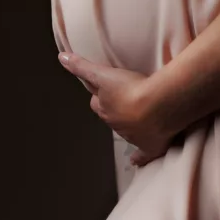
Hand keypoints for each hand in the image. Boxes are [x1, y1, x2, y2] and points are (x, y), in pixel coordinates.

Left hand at [57, 52, 177, 166]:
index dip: (100, 95)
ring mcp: (132, 136)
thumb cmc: (131, 89)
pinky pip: (142, 155)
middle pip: (111, 116)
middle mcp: (116, 124)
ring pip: (126, 131)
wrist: (158, 107)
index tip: (105, 90)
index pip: (96, 102)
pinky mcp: (150, 146)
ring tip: (139, 115)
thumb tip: (61, 58)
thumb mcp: (103, 74)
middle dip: (115, 109)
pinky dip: (139, 158)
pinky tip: (135, 160)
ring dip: (130, 125)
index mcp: (105, 108)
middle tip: (125, 99)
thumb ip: (82, 67)